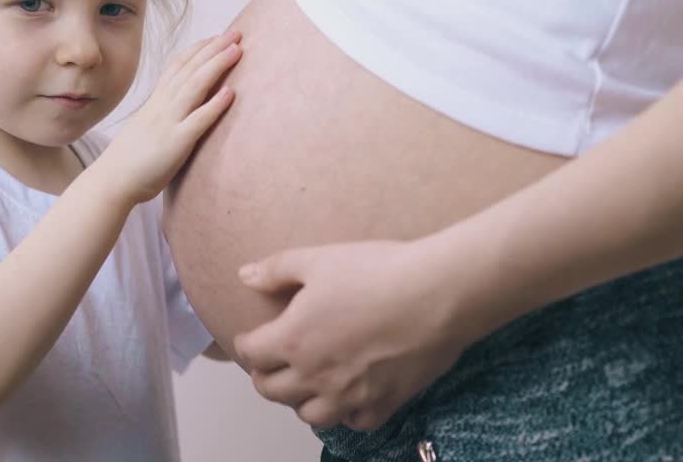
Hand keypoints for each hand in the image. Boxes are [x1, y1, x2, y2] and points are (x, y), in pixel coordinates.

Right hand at [99, 30, 240, 203]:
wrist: (112, 181)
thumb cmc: (131, 159)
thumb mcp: (148, 127)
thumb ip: (164, 114)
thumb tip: (180, 108)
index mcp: (156, 102)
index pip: (178, 66)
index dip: (198, 49)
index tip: (217, 36)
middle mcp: (162, 106)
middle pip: (190, 69)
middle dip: (214, 48)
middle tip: (236, 32)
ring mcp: (169, 122)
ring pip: (195, 86)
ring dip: (217, 66)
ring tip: (237, 50)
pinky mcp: (176, 143)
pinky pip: (198, 120)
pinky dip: (215, 105)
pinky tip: (231, 93)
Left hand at [231, 238, 471, 430]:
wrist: (437, 294)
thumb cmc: (378, 272)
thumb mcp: (319, 259)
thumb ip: (276, 270)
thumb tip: (245, 276)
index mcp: (293, 339)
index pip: (252, 354)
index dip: (246, 345)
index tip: (251, 338)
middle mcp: (316, 375)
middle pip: (273, 392)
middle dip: (265, 378)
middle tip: (270, 365)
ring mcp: (350, 395)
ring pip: (311, 416)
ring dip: (301, 401)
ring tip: (307, 384)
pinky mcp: (384, 403)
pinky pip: (355, 422)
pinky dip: (347, 414)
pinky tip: (350, 396)